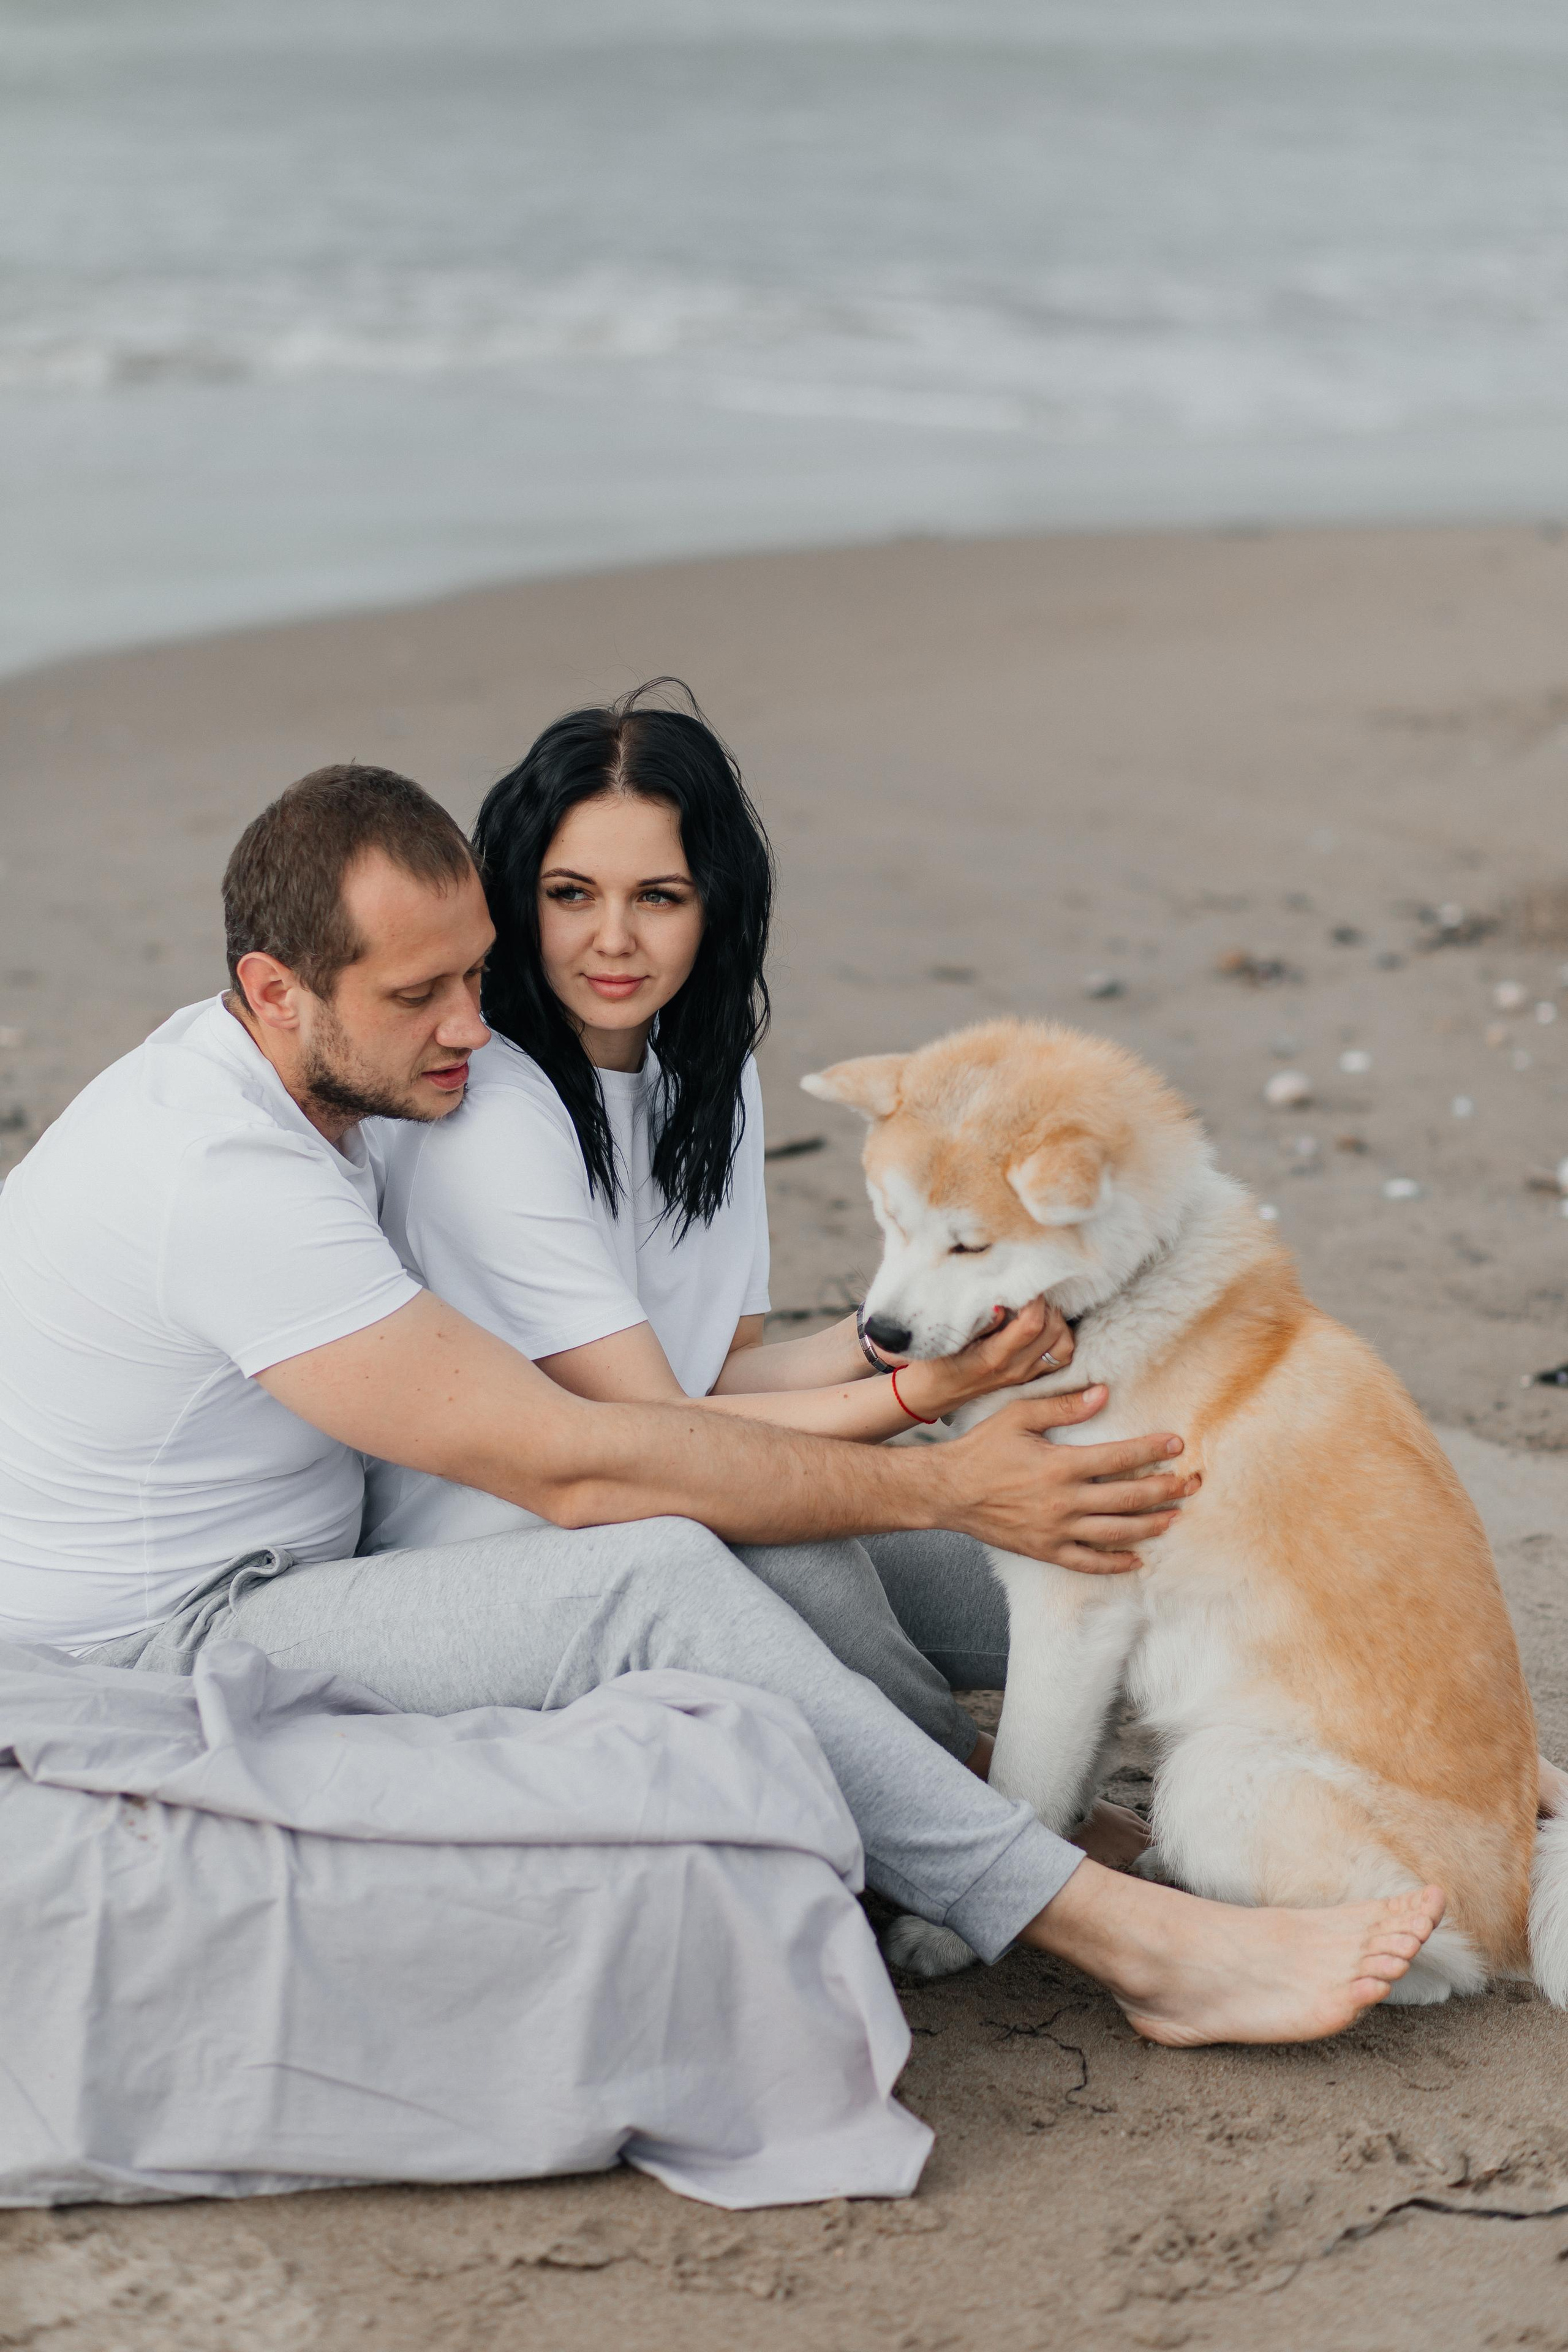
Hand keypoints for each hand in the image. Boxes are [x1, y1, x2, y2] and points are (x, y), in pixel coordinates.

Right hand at [893, 1296, 1074, 1419]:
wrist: (933, 1393)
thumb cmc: (935, 1362)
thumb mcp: (945, 1340)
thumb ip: (977, 1323)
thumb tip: (1001, 1304)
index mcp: (993, 1358)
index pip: (1031, 1325)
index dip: (1034, 1299)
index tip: (1024, 1283)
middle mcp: (1015, 1368)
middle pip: (1054, 1331)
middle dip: (1048, 1305)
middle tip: (1031, 1292)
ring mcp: (1024, 1375)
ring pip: (1064, 1345)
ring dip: (1058, 1322)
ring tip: (1040, 1308)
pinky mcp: (1028, 1377)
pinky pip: (1060, 1357)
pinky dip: (1060, 1338)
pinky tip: (1045, 1324)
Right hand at [934, 1385, 1198, 1571]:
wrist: (949, 1491)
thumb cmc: (983, 1449)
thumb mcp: (1018, 1417)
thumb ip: (1062, 1406)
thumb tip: (1102, 1394)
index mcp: (1060, 1465)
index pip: (1119, 1458)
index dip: (1151, 1450)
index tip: (1176, 1445)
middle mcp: (1064, 1501)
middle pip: (1128, 1498)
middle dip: (1165, 1490)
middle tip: (1190, 1484)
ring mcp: (1057, 1530)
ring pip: (1116, 1532)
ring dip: (1150, 1525)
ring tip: (1174, 1517)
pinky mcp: (1046, 1550)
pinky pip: (1088, 1562)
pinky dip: (1115, 1563)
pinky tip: (1136, 1559)